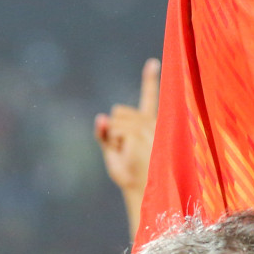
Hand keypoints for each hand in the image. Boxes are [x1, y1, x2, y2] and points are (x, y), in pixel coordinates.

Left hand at [94, 59, 159, 197]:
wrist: (142, 190)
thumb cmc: (130, 173)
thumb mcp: (113, 151)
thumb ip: (106, 133)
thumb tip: (100, 116)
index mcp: (149, 122)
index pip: (150, 97)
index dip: (150, 79)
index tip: (152, 62)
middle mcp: (151, 121)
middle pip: (119, 111)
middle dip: (114, 130)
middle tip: (126, 151)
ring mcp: (146, 125)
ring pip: (115, 120)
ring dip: (114, 138)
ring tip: (128, 154)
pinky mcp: (139, 131)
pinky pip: (114, 130)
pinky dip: (114, 142)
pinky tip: (128, 153)